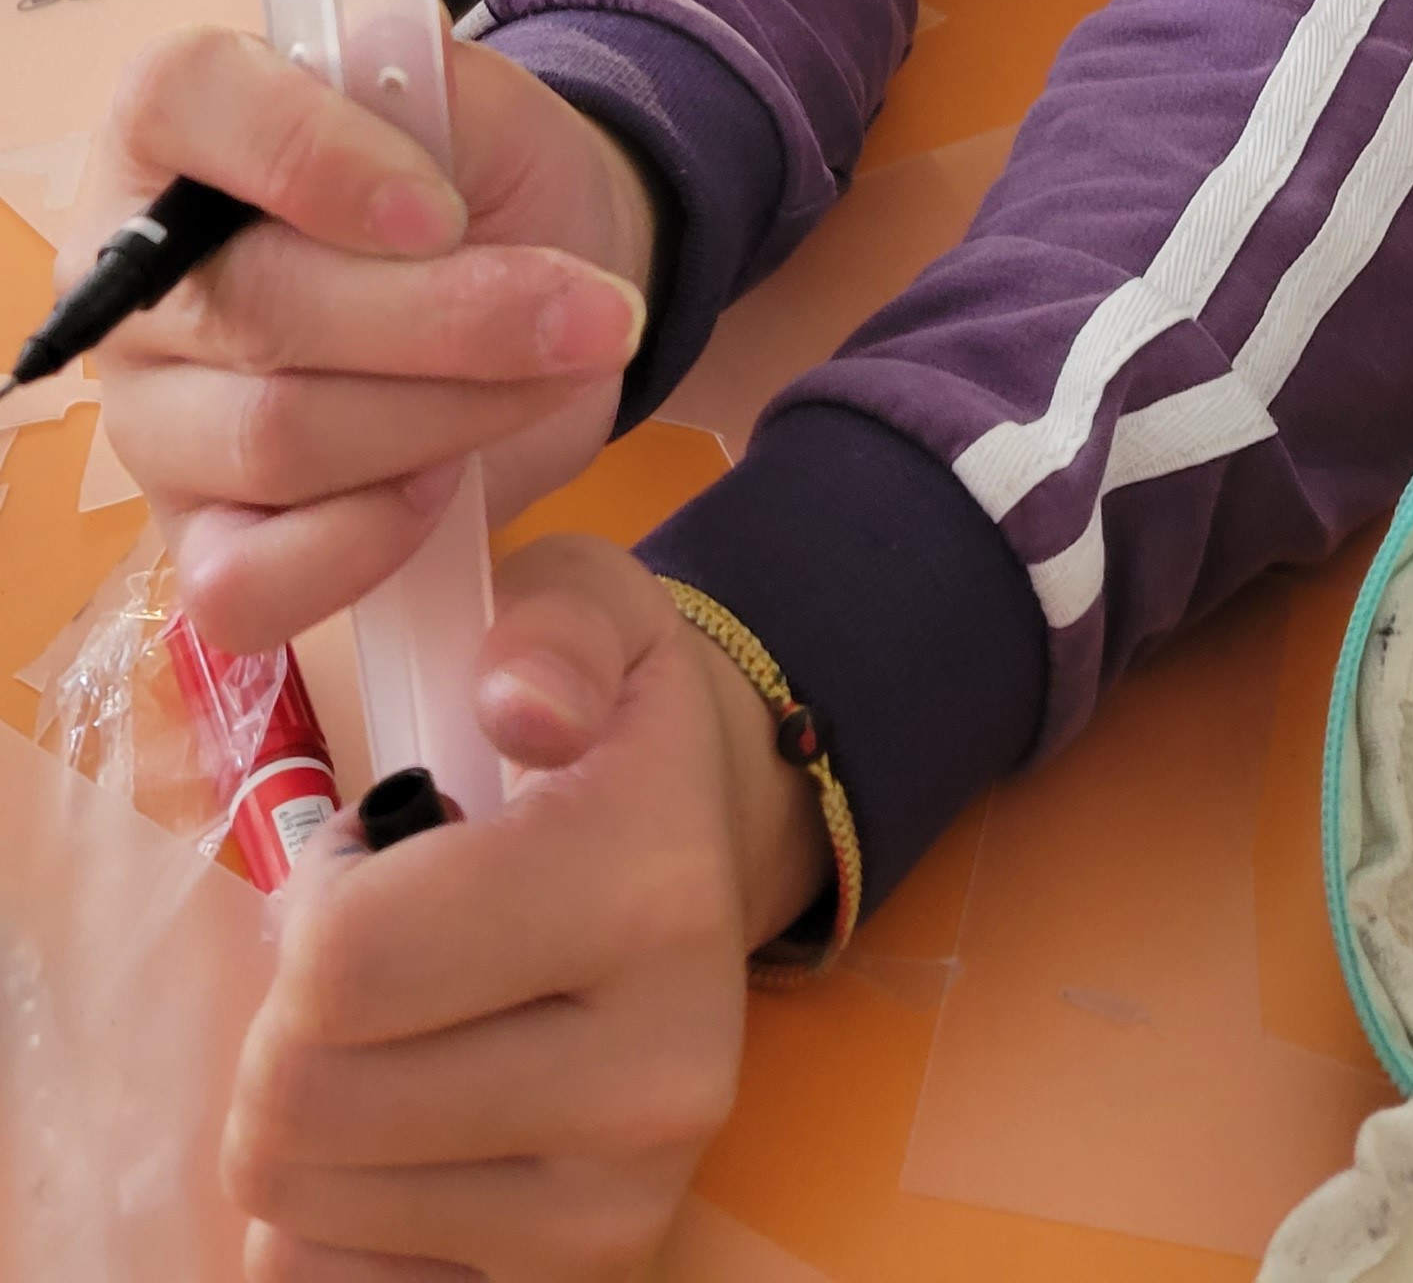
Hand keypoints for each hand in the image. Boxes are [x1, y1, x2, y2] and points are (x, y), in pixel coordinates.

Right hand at [83, 27, 654, 646]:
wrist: (535, 283)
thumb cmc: (480, 180)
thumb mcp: (476, 103)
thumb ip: (426, 86)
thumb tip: (387, 71)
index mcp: (174, 123)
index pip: (183, 103)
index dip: (313, 156)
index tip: (440, 210)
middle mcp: (134, 276)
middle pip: (262, 308)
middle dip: (453, 319)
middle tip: (594, 314)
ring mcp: (153, 420)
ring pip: (277, 440)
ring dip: (451, 415)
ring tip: (545, 376)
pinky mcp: (196, 541)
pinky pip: (246, 584)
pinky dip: (370, 543)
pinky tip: (448, 485)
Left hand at [225, 535, 828, 1280]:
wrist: (708, 859)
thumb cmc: (604, 730)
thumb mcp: (586, 610)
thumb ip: (544, 624)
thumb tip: (516, 702)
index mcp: (650, 892)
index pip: (346, 963)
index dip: (313, 900)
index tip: (362, 863)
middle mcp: (657, 1075)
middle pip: (303, 1102)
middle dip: (286, 1014)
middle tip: (358, 956)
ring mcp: (621, 1207)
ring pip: (301, 1206)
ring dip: (304, 1111)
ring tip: (393, 1029)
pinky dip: (328, 1220)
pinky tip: (395, 1130)